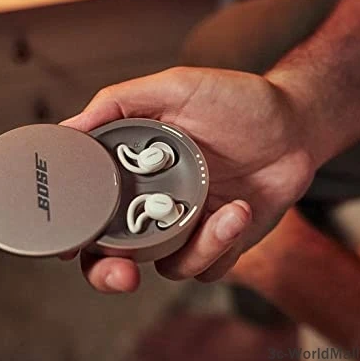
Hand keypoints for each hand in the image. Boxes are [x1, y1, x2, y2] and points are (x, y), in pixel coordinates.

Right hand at [60, 67, 315, 291]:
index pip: (89, 202)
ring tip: (228, 210)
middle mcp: (152, 199)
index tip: (65, 244)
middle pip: (113, 252)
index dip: (73, 228)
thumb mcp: (174, 87)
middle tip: (122, 273)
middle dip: (109, 272)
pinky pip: (208, 265)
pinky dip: (222, 244)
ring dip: (195, 246)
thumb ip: (119, 102)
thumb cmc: (234, 99)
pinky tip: (241, 210)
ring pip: (165, 265)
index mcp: (132, 166)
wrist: (294, 124)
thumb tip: (69, 127)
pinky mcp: (219, 240)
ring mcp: (186, 222)